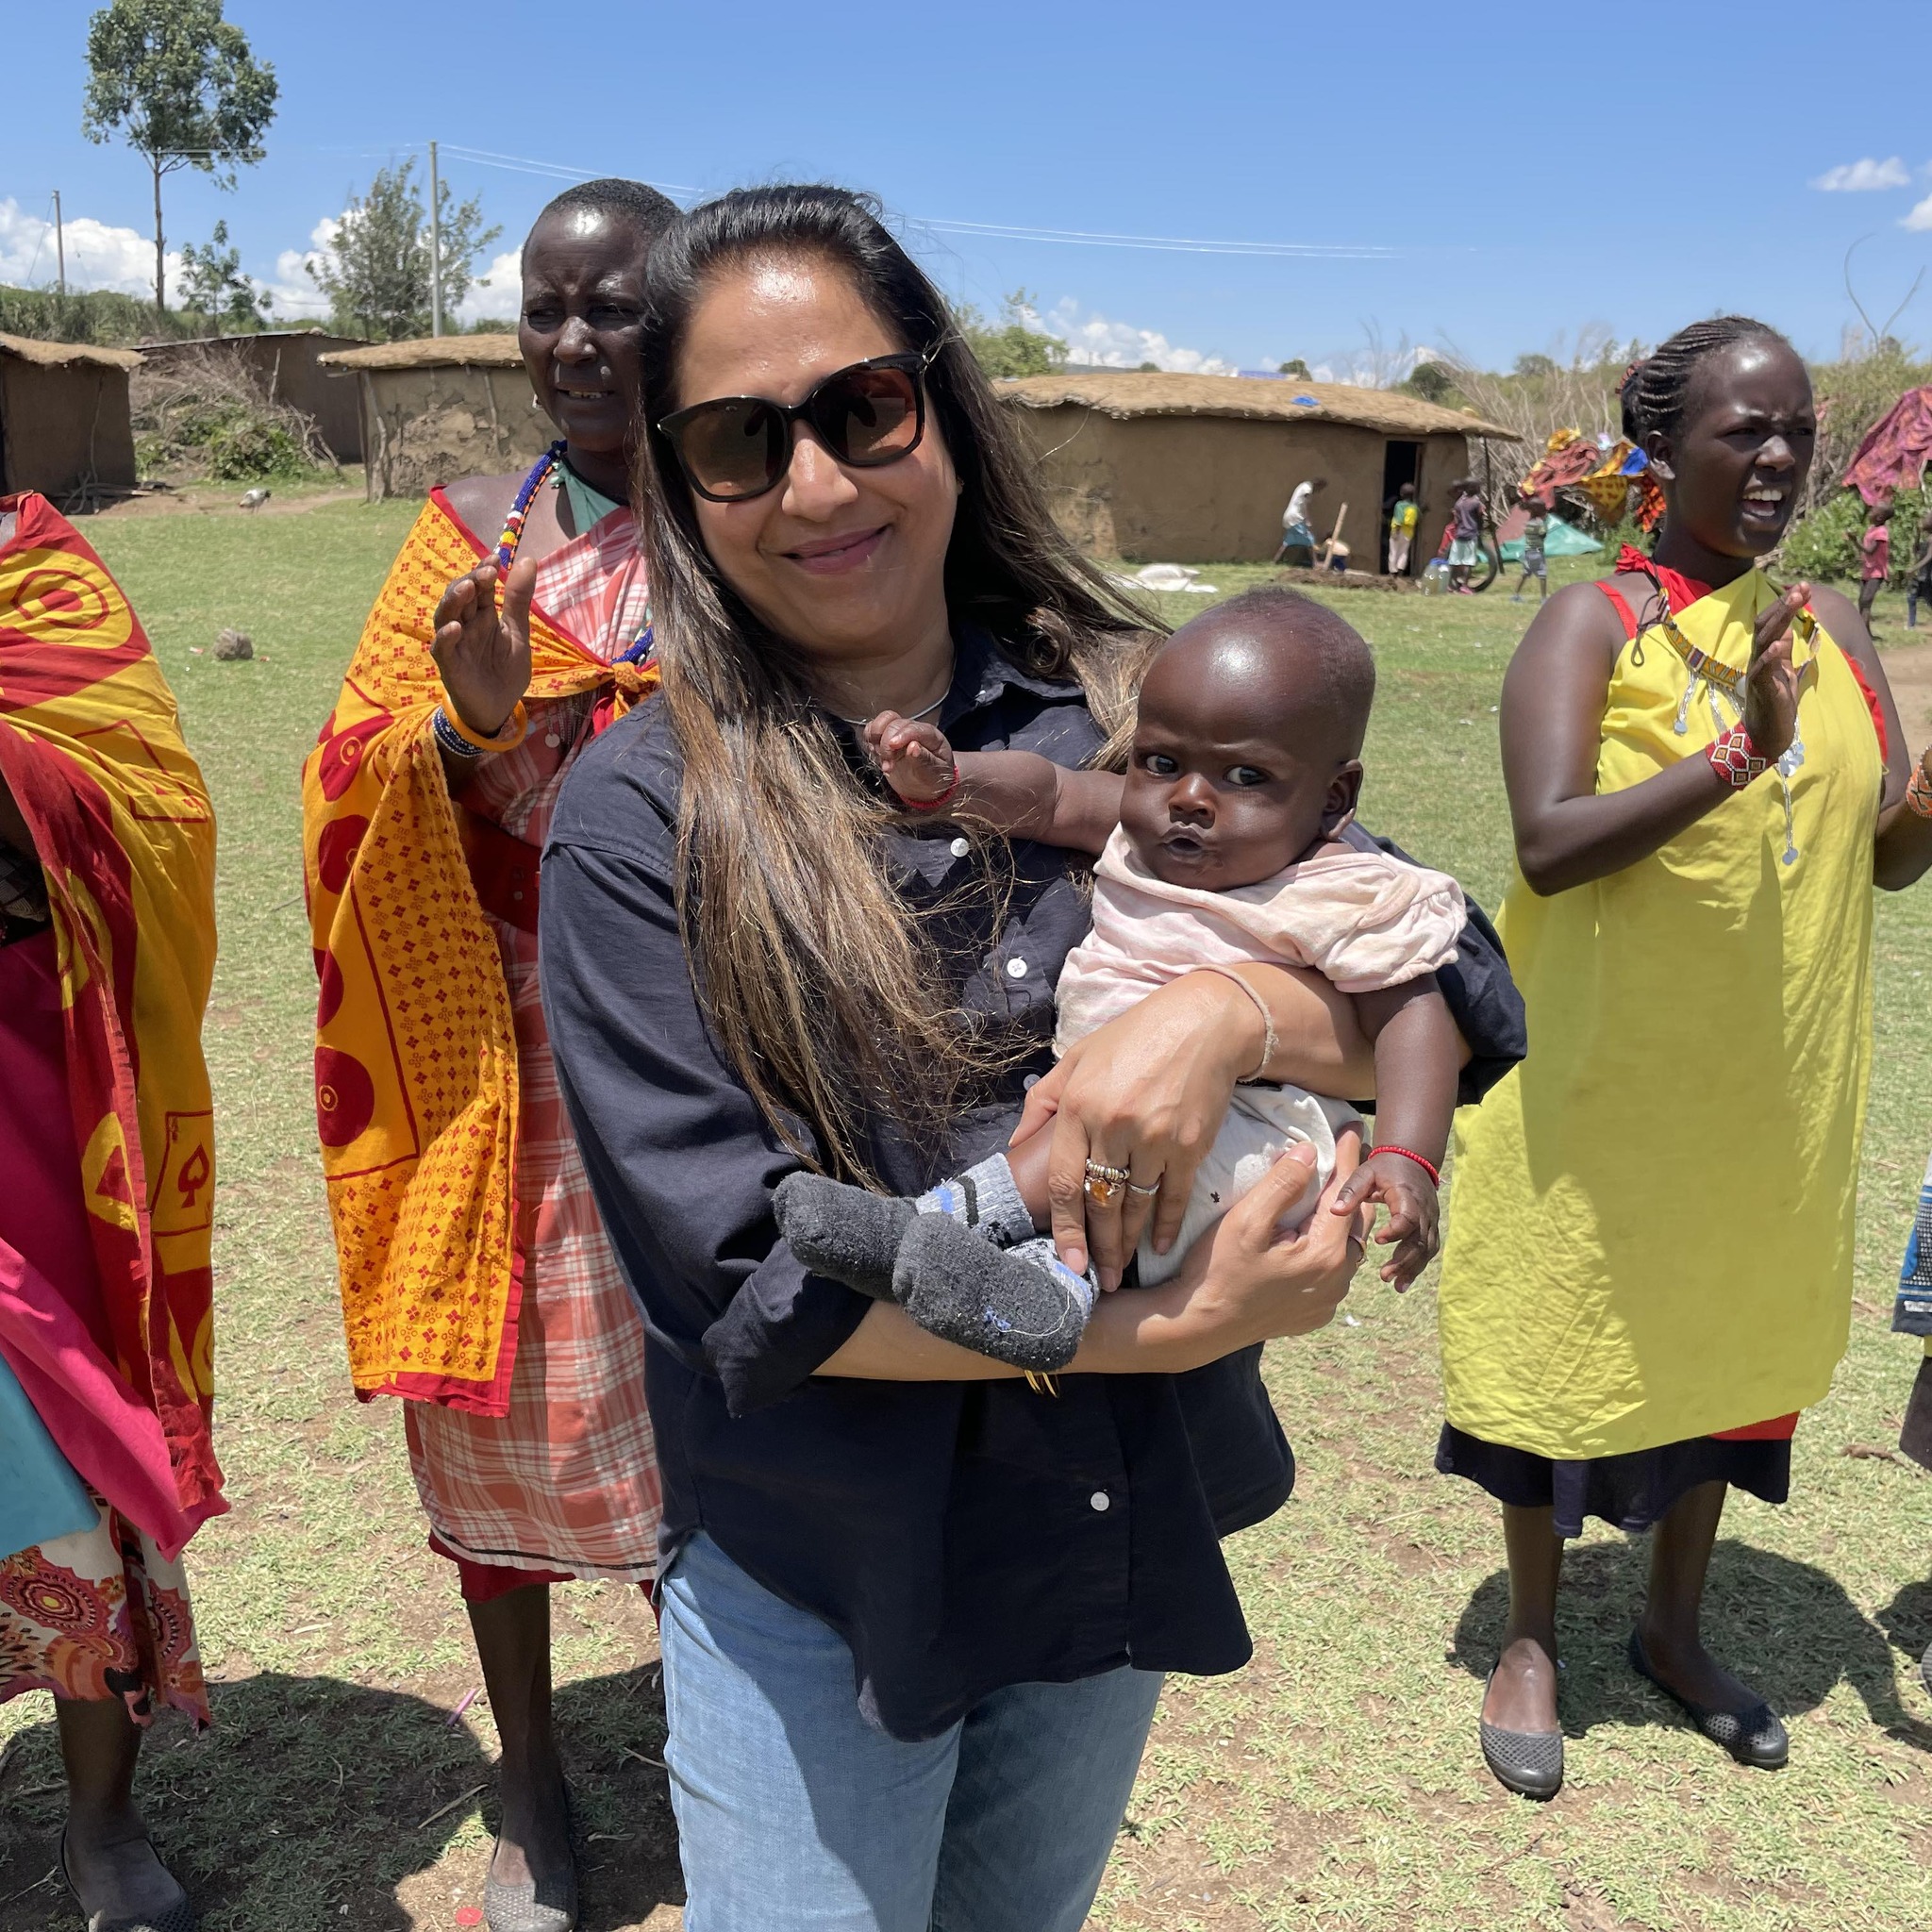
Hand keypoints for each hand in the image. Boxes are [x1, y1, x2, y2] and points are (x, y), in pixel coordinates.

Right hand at [430, 556, 535, 737]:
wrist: (499, 708)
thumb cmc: (505, 670)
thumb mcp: (518, 633)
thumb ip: (518, 601)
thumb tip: (527, 560)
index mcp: (482, 616)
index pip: (479, 587)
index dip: (483, 571)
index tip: (495, 557)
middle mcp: (465, 625)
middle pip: (460, 597)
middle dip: (470, 581)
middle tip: (486, 571)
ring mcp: (455, 644)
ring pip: (445, 616)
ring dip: (453, 602)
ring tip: (466, 589)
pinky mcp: (450, 665)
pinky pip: (442, 648)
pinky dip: (446, 637)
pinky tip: (455, 627)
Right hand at [864, 711, 957, 803]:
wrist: (925, 787)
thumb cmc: (933, 779)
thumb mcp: (934, 773)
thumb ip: (924, 759)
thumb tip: (913, 747)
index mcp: (931, 736)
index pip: (914, 728)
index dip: (902, 735)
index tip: (893, 746)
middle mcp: (914, 730)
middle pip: (895, 724)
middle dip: (887, 744)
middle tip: (888, 766)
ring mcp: (899, 733)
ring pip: (882, 721)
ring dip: (876, 739)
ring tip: (883, 760)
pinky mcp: (886, 739)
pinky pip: (873, 730)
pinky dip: (869, 740)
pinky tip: (876, 755)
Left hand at [1011, 971, 1264, 1288]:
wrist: (1202, 1024)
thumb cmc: (1134, 1038)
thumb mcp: (1077, 1058)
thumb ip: (1043, 1102)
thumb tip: (1016, 1145)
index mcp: (1079, 1107)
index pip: (1063, 1183)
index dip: (1063, 1229)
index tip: (1066, 1262)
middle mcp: (1114, 1127)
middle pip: (1100, 1204)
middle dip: (1097, 1248)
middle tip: (1097, 1280)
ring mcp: (1155, 1139)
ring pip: (1135, 1207)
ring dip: (1127, 1245)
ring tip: (1121, 1272)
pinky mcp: (1190, 1145)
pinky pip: (1174, 1197)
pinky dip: (1166, 1225)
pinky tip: (1159, 1245)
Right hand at [1154, 1134, 1366, 1360]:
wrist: (1199, 1326)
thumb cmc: (1217, 1270)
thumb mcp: (1246, 1221)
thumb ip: (1281, 1184)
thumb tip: (1309, 1152)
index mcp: (1325, 1255)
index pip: (1345, 1194)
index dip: (1347, 1156)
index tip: (1351, 1127)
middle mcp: (1338, 1280)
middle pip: (1357, 1221)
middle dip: (1353, 1185)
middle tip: (1350, 1152)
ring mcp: (1329, 1300)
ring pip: (1348, 1246)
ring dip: (1343, 1217)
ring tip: (1334, 1188)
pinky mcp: (1316, 1311)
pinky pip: (1335, 1270)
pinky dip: (1331, 1245)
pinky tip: (1314, 1233)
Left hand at [1330, 1148, 1439, 1289]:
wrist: (1411, 1160)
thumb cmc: (1384, 1168)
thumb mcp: (1365, 1173)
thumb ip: (1351, 1191)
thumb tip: (1335, 1212)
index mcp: (1407, 1196)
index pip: (1408, 1217)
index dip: (1396, 1231)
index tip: (1378, 1240)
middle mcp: (1424, 1210)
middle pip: (1420, 1239)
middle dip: (1404, 1260)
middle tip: (1384, 1276)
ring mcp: (1431, 1219)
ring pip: (1427, 1248)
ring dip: (1413, 1268)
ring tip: (1396, 1285)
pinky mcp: (1431, 1227)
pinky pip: (1429, 1249)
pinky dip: (1418, 1266)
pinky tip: (1403, 1282)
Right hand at [1742, 581, 1806, 762]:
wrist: (1766, 735)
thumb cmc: (1776, 703)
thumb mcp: (1783, 670)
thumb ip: (1783, 649)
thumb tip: (1786, 627)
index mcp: (1765, 653)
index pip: (1771, 622)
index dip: (1785, 604)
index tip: (1803, 586)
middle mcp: (1758, 659)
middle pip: (1764, 626)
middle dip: (1783, 606)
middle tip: (1800, 588)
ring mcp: (1759, 673)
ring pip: (1764, 641)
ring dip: (1779, 620)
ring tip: (1793, 603)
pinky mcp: (1762, 690)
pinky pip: (1762, 670)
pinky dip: (1769, 656)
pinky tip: (1778, 644)